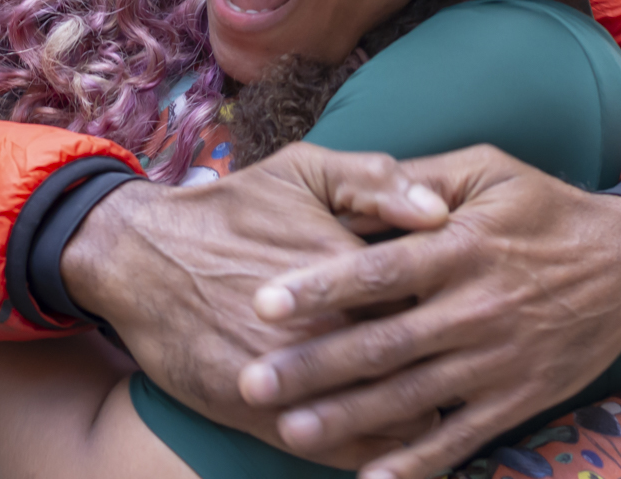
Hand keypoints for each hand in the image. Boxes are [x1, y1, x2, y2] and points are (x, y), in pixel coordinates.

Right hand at [58, 142, 449, 462]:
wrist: (140, 257)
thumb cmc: (232, 208)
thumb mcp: (303, 169)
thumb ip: (375, 181)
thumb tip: (442, 213)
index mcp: (351, 267)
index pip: (436, 300)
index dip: (461, 308)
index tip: (480, 308)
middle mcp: (330, 327)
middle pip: (424, 365)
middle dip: (451, 370)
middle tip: (473, 366)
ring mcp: (297, 379)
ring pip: (390, 421)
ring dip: (419, 418)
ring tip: (440, 411)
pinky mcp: (263, 417)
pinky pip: (340, 451)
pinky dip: (372, 454)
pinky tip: (393, 452)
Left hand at [237, 145, 620, 478]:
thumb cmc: (544, 209)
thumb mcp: (488, 170)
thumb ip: (420, 180)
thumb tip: (358, 183)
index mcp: (460, 246)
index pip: (380, 270)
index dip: (320, 286)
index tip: (264, 301)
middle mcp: (475, 307)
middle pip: (383, 342)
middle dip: (314, 365)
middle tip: (254, 381)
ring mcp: (496, 360)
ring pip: (411, 396)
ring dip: (349, 417)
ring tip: (291, 429)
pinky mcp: (516, 400)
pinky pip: (460, 439)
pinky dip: (417, 463)